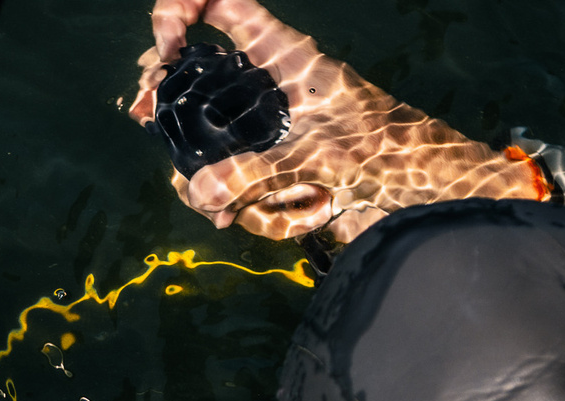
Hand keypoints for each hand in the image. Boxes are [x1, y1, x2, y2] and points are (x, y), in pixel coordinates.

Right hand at [128, 1, 541, 244]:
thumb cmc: (385, 159)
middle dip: (166, 90)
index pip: (220, 2)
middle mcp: (269, 82)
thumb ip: (254, 173)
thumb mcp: (316, 158)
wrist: (422, 200)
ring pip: (208, 126)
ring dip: (197, 161)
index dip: (181, 9)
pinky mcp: (273, 160)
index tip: (168, 49)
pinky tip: (225, 216)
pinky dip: (225, 194)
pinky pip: (230, 170)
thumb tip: (200, 192)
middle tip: (142, 111)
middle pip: (197, 65)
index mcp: (283, 55)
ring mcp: (267, 122)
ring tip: (203, 192)